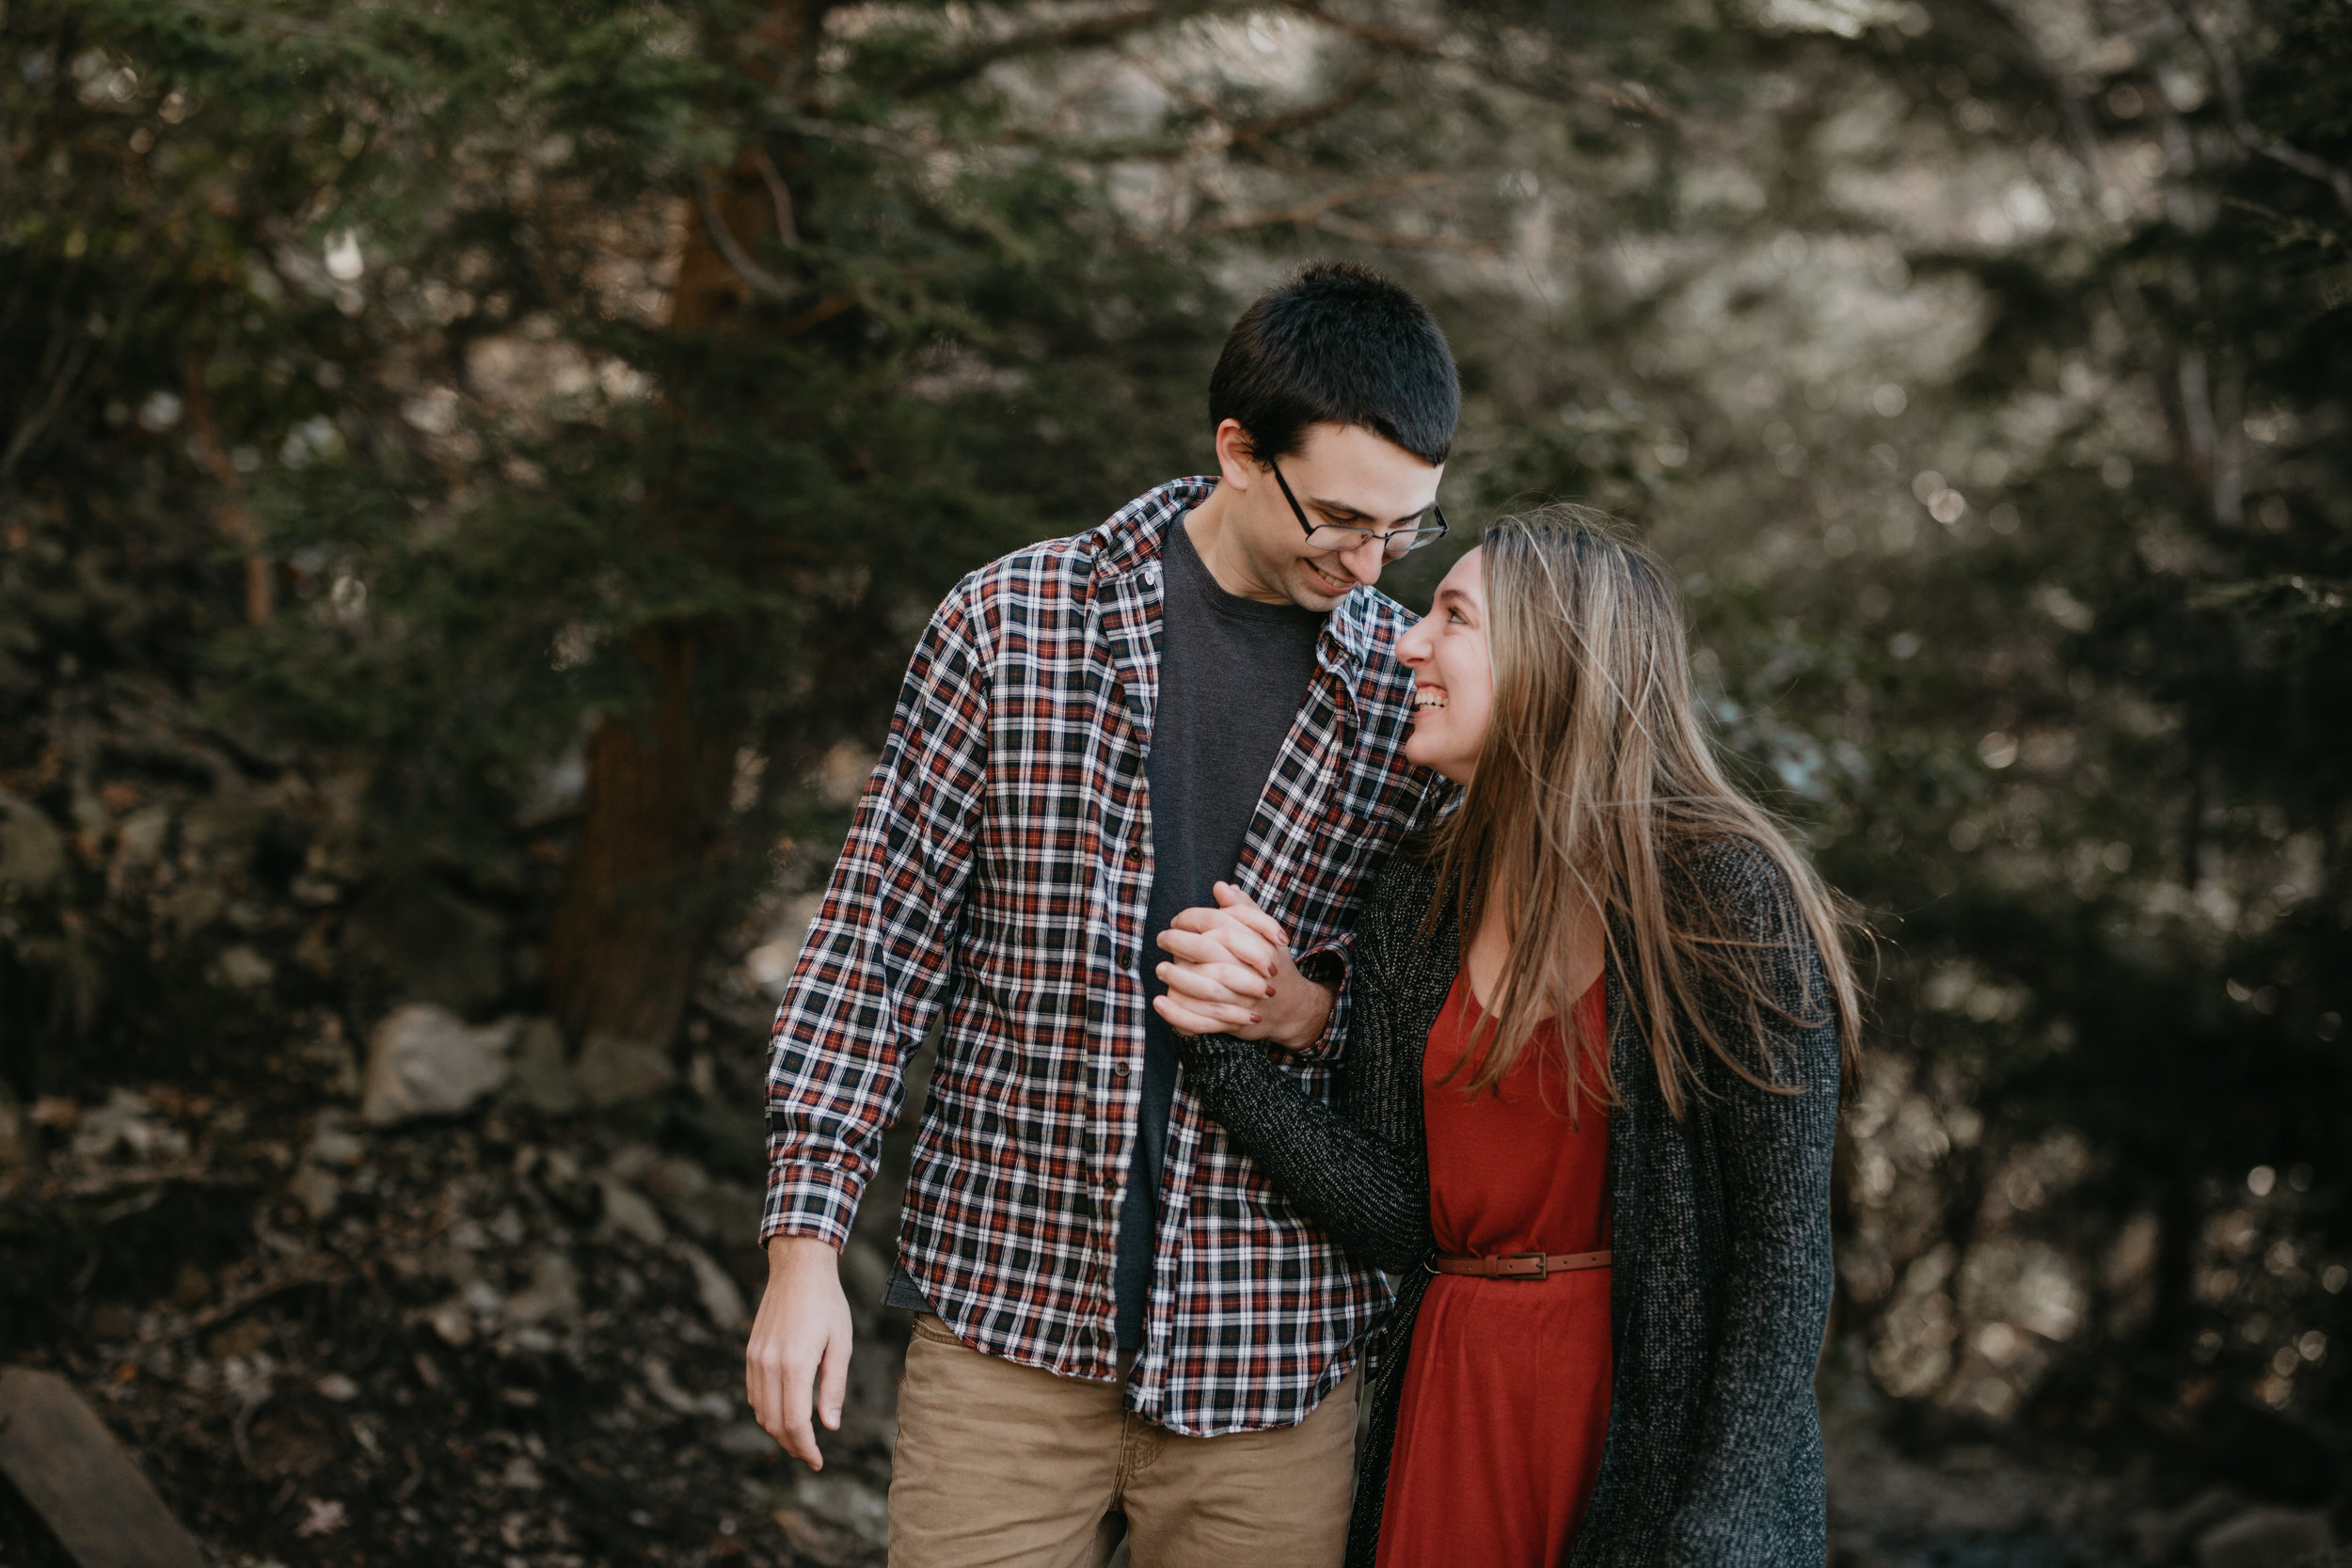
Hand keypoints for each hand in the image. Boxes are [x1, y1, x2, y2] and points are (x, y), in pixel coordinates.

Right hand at [744, 1235, 853, 1469]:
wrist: (798, 1269)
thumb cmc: (827, 1304)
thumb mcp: (840, 1343)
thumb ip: (833, 1387)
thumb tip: (830, 1426)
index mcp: (795, 1364)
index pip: (794, 1421)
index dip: (805, 1448)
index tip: (817, 1462)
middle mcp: (769, 1364)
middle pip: (774, 1423)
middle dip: (792, 1446)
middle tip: (811, 1456)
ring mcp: (756, 1359)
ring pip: (760, 1412)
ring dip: (777, 1431)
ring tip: (800, 1439)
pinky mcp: (750, 1353)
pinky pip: (754, 1394)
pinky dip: (766, 1412)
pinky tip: (784, 1413)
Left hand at [1151, 881, 1335, 1050]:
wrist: (1292, 1007)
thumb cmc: (1272, 964)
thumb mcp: (1266, 933)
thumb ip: (1243, 909)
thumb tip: (1221, 886)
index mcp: (1258, 944)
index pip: (1220, 924)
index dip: (1193, 919)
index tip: (1176, 920)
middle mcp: (1251, 971)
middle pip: (1210, 952)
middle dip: (1180, 944)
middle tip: (1162, 939)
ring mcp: (1243, 999)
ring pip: (1205, 987)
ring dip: (1177, 978)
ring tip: (1160, 969)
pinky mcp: (1234, 1023)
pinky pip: (1202, 1021)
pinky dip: (1178, 1014)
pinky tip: (1160, 1002)